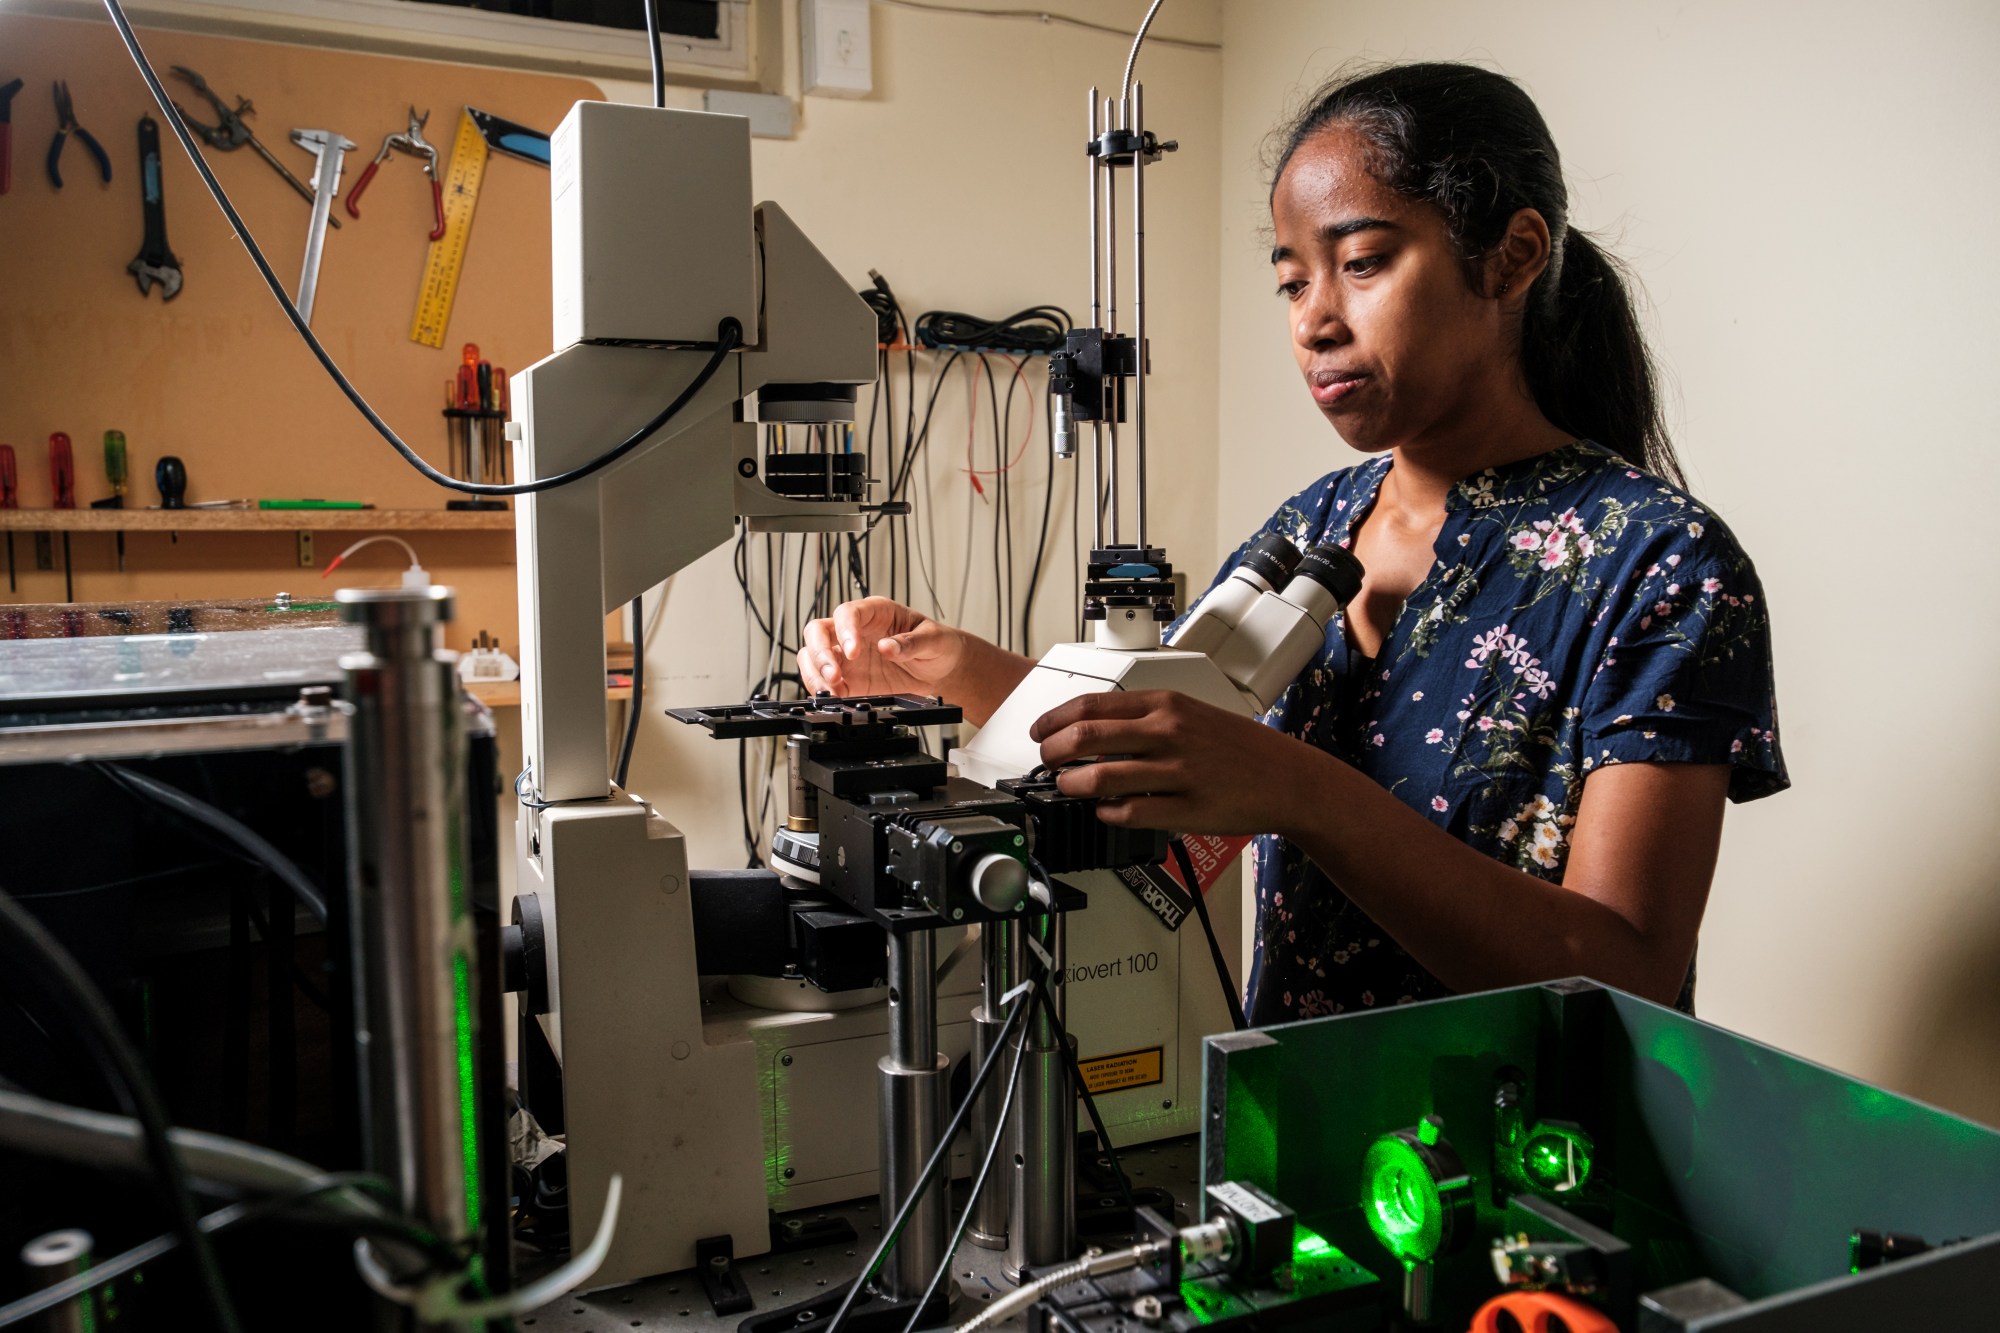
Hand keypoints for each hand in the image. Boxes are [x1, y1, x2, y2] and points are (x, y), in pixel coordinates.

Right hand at [798, 597, 967, 696]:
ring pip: (812, 656)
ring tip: (833, 692)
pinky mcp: (849, 678)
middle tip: (835, 675)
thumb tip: (887, 647)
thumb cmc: (937, 644)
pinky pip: (824, 682)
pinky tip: (836, 698)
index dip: (846, 631)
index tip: (854, 652)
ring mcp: (848, 656)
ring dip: (816, 674)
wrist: (941, 669)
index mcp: (875, 612)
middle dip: (820, 653)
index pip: (847, 613)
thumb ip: (911, 643)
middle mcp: (855, 631)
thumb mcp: (933, 640)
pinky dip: (824, 690)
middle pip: (818, 632)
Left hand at [1029, 690, 1321, 835]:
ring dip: (1073, 785)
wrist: (1285, 777)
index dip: (1054, 721)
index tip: (1041, 733)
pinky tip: (1105, 810)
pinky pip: (1129, 812)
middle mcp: (1168, 732)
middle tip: (1048, 763)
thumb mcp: (1189, 713)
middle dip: (1053, 752)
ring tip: (1069, 788)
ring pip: (1101, 776)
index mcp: (1165, 704)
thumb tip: (1093, 730)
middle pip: (1085, 737)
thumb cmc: (1237, 748)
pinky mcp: (1186, 808)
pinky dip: (1106, 812)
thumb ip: (1143, 719)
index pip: (1091, 705)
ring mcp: (1177, 771)